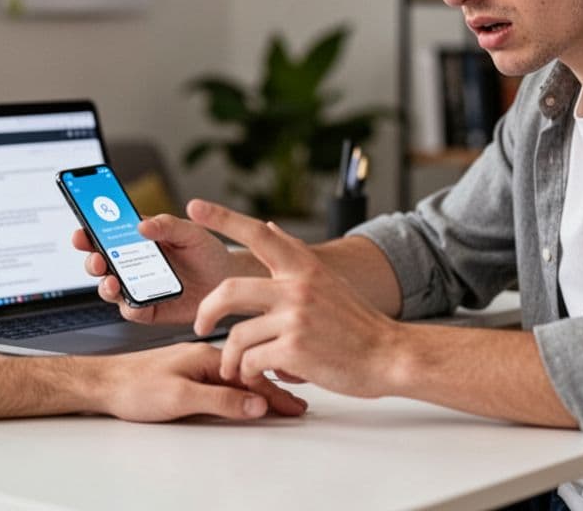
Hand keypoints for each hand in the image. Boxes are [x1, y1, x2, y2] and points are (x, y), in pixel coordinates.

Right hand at [73, 211, 251, 324]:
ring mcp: (139, 288)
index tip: (81, 232)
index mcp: (138, 241)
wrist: (228, 280)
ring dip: (105, 286)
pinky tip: (133, 300)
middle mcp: (133, 265)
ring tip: (111, 282)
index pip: (106, 236)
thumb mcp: (190, 232)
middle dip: (92, 261)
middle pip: (101, 264)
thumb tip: (141, 224)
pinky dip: (130, 307)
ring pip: (111, 289)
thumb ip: (167, 225)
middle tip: (96, 258)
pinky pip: (133, 311)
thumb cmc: (207, 252)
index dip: (89, 234)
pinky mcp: (150, 310)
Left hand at [93, 342, 307, 422]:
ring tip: (278, 401)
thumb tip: (256, 406)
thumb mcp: (180, 397)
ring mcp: (196, 364)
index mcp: (206, 355)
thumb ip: (220, 400)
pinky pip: (223, 381)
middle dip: (275, 390)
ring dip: (259, 388)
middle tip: (297, 406)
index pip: (252, 375)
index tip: (297, 405)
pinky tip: (245, 395)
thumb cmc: (133, 386)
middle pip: (248, 374)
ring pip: (236, 377)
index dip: (277, 394)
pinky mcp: (187, 374)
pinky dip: (241, 389)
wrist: (102, 383)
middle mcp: (204, 356)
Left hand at [189, 200, 400, 398]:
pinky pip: (252, 361)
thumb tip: (269, 227)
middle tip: (200, 326)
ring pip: (236, 336)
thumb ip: (295, 256)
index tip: (193, 206)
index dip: (222, 218)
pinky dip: (250, 373)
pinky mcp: (295, 350)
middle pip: (228, 290)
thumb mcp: (327, 280)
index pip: (258, 234)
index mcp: (304, 268)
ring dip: (230, 358)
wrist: (389, 356)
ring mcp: (296, 318)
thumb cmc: (358, 324)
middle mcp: (298, 287)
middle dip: (206, 312)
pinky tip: (260, 377)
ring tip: (235, 369)